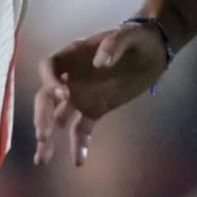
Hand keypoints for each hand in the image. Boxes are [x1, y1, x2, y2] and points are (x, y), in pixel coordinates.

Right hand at [33, 21, 170, 165]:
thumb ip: (114, 43)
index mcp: (73, 55)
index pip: (49, 67)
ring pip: (58, 118)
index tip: (62, 94)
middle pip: (47, 97)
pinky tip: (78, 162)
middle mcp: (70, 77)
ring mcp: (81, 95)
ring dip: (49, 137)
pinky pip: (81, 129)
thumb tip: (100, 63)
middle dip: (43, 116)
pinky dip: (79, 145)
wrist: (154, 52)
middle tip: (43, 134)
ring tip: (43, 160)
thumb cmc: (139, 38)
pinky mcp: (94, 110)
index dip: (49, 80)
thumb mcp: (130, 34)